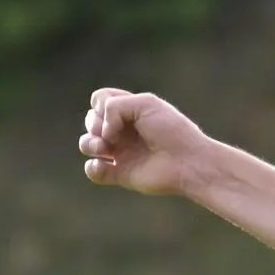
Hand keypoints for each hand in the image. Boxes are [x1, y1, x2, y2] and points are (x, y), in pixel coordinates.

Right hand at [79, 88, 210, 196]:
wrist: (187, 162)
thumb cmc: (170, 130)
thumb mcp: (145, 103)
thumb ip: (115, 106)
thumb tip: (102, 132)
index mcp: (130, 111)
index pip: (100, 100)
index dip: (100, 104)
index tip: (115, 111)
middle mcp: (123, 130)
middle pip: (90, 121)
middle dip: (93, 124)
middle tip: (110, 133)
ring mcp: (120, 152)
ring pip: (87, 145)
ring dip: (88, 143)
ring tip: (103, 148)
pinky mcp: (120, 174)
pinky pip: (93, 171)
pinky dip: (92, 168)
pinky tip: (103, 165)